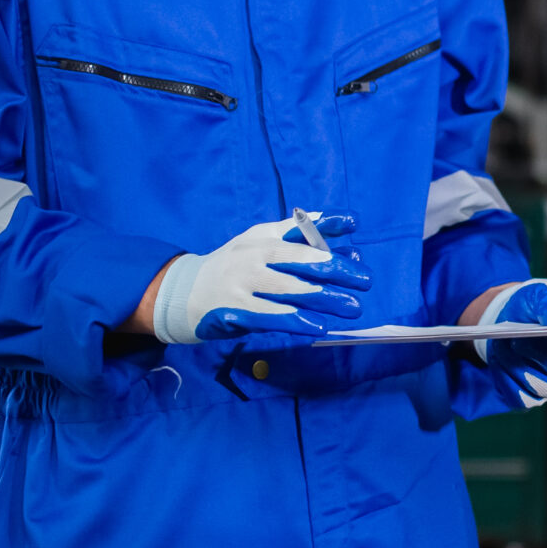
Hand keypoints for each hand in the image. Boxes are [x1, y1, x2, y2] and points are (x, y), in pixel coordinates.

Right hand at [152, 213, 369, 344]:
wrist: (181, 292)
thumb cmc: (234, 267)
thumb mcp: (258, 243)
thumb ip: (294, 237)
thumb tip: (337, 235)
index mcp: (262, 237)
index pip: (297, 226)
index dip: (325, 223)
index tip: (354, 221)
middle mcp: (253, 255)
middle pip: (298, 259)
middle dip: (335, 268)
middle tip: (365, 279)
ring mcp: (243, 283)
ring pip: (289, 289)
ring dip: (324, 298)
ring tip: (353, 307)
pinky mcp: (235, 310)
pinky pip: (271, 316)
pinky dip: (296, 320)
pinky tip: (319, 325)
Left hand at [473, 279, 546, 402]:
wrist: (507, 319)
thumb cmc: (532, 306)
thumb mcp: (542, 295)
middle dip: (537, 353)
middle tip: (517, 338)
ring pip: (537, 385)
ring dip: (517, 365)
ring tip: (503, 345)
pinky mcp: (530, 398)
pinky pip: (518, 396)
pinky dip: (505, 378)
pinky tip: (499, 360)